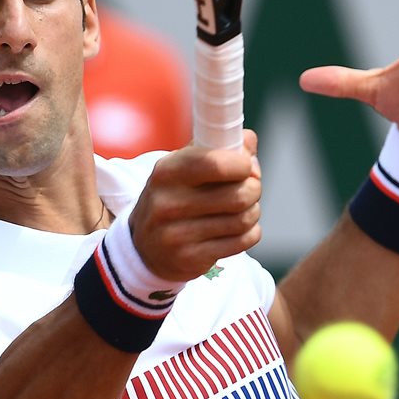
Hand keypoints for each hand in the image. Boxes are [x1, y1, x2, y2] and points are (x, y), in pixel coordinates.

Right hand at [128, 130, 261, 280]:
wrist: (145, 247)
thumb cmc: (175, 197)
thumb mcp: (184, 167)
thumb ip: (218, 148)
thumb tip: (249, 141)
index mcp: (167, 171)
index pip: (216, 163)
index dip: (243, 164)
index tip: (246, 167)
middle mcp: (168, 202)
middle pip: (238, 194)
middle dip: (254, 189)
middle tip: (250, 189)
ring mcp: (177, 234)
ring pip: (243, 219)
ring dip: (253, 212)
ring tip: (244, 209)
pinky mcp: (190, 258)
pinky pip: (242, 241)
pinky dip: (250, 233)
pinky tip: (239, 229)